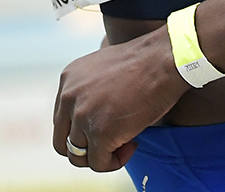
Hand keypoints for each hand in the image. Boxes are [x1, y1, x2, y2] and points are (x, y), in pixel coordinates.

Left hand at [53, 27, 188, 171]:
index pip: (62, 120)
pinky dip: (115, 162)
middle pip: (62, 142)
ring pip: (79, 156)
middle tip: (111, 143)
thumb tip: (95, 117)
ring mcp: (82, 116)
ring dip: (103, 155)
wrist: (162, 60)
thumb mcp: (104, 69)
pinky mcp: (100, 133)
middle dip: (85, 149)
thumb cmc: (144, 64)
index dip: (83, 130)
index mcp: (68, 80)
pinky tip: (132, 145)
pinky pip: (99, 164)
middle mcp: (69, 97)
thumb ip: (90, 91)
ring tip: (127, 142)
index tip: (108, 125)